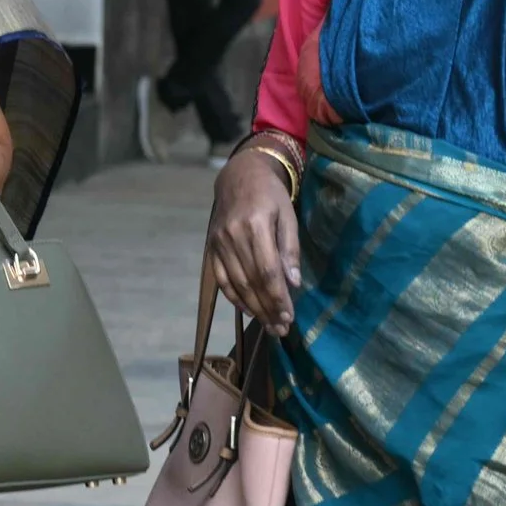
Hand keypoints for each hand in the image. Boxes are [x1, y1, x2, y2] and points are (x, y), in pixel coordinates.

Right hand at [206, 146, 299, 334]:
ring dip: (253, 309)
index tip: (290, 316)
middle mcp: (233, 236)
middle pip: (251, 282)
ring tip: (269, 325)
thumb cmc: (270, 196)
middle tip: (281, 329)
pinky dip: (234, 298)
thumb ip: (290, 249)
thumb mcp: (288, 216)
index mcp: (256, 225)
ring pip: (236, 285)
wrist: (239, 176)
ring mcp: (219, 243)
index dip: (278, 297)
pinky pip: (222, 279)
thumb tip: (293, 284)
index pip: (268, 271)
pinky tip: (248, 310)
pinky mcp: (211, 248)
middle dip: (268, 309)